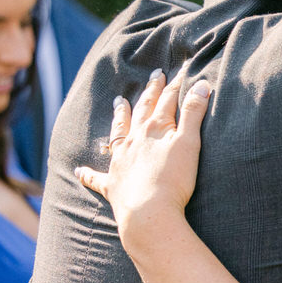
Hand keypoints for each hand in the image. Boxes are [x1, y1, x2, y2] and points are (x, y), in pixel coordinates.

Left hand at [75, 67, 211, 251]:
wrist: (149, 213)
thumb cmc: (174, 180)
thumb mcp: (190, 143)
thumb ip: (194, 113)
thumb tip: (201, 85)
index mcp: (154, 129)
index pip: (167, 101)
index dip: (174, 85)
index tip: (178, 70)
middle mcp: (134, 140)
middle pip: (142, 110)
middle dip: (151, 92)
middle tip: (154, 76)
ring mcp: (120, 161)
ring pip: (118, 133)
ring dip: (119, 116)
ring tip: (118, 102)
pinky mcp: (113, 185)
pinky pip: (96, 177)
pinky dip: (88, 173)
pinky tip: (80, 170)